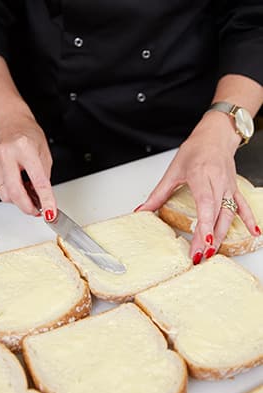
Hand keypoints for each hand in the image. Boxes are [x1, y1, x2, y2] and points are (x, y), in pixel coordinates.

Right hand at [0, 112, 56, 220]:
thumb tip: (42, 199)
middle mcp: (6, 154)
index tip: (50, 212)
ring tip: (25, 191)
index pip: (37, 180)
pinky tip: (15, 183)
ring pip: (5, 194)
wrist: (9, 122)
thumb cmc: (27, 134)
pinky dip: (8, 191)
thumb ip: (43, 178)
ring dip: (17, 199)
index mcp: (25, 148)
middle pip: (15, 192)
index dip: (45, 199)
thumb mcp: (44, 153)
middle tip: (36, 210)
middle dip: (27, 207)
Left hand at [138, 111, 259, 262]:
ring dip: (223, 234)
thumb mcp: (173, 171)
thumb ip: (158, 193)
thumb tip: (142, 210)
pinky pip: (242, 206)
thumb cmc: (195, 150)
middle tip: (201, 255)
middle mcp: (218, 183)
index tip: (203, 241)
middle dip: (209, 237)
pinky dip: (248, 220)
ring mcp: (228, 187)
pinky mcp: (234, 189)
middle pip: (216, 214)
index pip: (205, 205)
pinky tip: (254, 234)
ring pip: (228, 214)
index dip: (205, 224)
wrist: (215, 136)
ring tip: (214, 252)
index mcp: (202, 176)